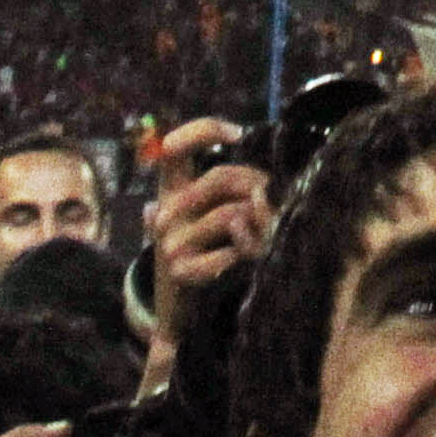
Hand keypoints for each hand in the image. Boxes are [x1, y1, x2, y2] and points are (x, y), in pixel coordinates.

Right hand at [141, 120, 273, 353]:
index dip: (201, 131)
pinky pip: (227, 253)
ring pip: (230, 215)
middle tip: (270, 200)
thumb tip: (263, 190)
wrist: (183, 305)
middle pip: (220, 177)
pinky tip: (244, 261)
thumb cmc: (212, 245)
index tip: (236, 134)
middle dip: (256, 185)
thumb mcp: (220, 210)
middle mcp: (166, 210)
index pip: (174, 148)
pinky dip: (244, 254)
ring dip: (258, 223)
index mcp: (172, 188)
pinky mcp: (180, 270)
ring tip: (266, 233)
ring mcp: (170, 241)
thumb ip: (242, 188)